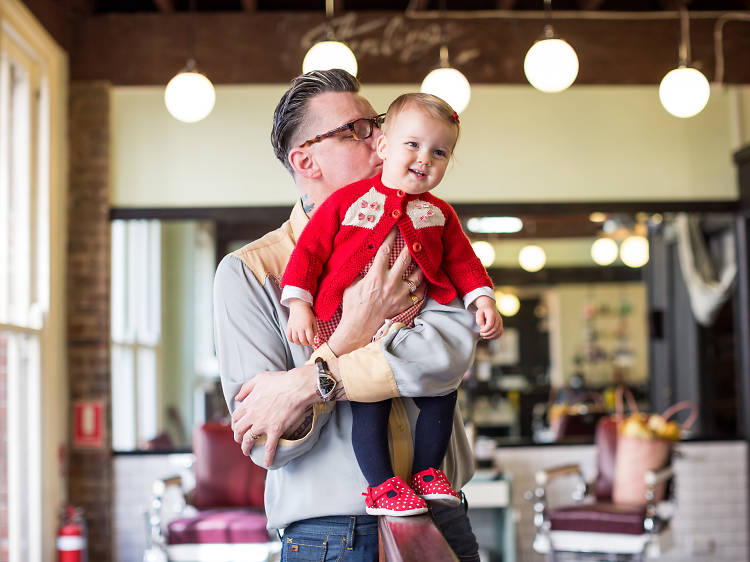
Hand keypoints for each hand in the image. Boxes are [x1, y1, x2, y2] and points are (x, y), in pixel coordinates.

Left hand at [231, 365, 316, 465]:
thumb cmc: (280, 380)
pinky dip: (268, 456)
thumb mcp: (259, 378)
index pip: (236, 417)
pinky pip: (269, 447)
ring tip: (247, 452)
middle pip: (239, 430)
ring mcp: (263, 424)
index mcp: (248, 403)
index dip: (235, 423)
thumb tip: (237, 398)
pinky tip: (267, 463)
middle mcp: (253, 415)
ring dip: (246, 448)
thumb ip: (246, 388)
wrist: (296, 387)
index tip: (237, 427)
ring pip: (249, 440)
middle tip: (240, 440)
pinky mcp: (275, 430)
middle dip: (238, 437)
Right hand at [286, 300, 316, 345]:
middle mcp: (300, 328)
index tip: (313, 342)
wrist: (299, 306)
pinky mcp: (289, 327)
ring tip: (302, 342)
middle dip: (306, 344)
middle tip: (308, 343)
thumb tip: (313, 337)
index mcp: (308, 326)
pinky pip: (289, 336)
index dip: (312, 342)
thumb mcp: (314, 320)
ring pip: (295, 340)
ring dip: (299, 343)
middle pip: (303, 341)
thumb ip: (315, 329)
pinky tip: (295, 340)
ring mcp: (294, 328)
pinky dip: (291, 340)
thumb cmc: (308, 313)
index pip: (310, 338)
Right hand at [327, 229, 426, 354]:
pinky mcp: (405, 304)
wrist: (359, 327)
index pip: (385, 251)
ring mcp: (400, 294)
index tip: (395, 226)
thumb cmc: (352, 304)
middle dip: (410, 245)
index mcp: (375, 276)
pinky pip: (419, 291)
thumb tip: (362, 256)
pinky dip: (423, 284)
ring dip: (420, 265)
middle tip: (414, 236)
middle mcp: (390, 283)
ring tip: (422, 256)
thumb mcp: (351, 284)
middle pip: (406, 259)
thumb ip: (359, 270)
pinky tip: (423, 277)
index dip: (390, 236)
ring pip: (417, 275)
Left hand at [475, 298, 503, 339]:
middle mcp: (498, 318)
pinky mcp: (501, 326)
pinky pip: (500, 333)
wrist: (489, 307)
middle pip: (494, 329)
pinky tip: (489, 336)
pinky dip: (494, 337)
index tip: (480, 331)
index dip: (485, 330)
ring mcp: (500, 322)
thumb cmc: (483, 311)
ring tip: (484, 336)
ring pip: (498, 332)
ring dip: (491, 336)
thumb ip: (479, 320)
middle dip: (487, 334)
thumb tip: (482, 327)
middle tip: (481, 334)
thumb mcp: (478, 313)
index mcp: (492, 314)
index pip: (490, 324)